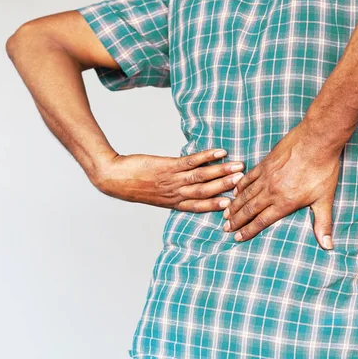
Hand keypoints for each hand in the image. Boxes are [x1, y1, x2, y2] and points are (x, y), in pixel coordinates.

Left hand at [90, 149, 244, 210]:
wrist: (114, 179)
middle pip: (206, 192)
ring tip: (238, 167)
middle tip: (244, 183)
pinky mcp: (168, 166)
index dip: (217, 206)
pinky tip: (219, 152)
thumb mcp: (156, 194)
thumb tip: (191, 186)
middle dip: (226, 188)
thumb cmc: (134, 186)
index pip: (200, 206)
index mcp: (174, 203)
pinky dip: (207, 156)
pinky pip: (191, 161)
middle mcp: (176, 193)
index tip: (233, 205)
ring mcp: (173, 179)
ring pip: (202, 177)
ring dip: (222, 172)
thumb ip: (174, 192)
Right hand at [222, 120, 342, 249]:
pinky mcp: (265, 163)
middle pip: (249, 209)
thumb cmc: (323, 170)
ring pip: (245, 194)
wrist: (317, 141)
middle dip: (236, 220)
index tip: (237, 238)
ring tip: (226, 214)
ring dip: (234, 205)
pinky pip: (248, 177)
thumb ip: (323, 223)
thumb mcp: (325, 199)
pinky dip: (240, 186)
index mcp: (284, 202)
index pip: (262, 220)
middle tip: (225, 228)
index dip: (248, 231)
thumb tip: (328, 246)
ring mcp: (266, 176)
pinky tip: (234, 191)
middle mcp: (272, 191)